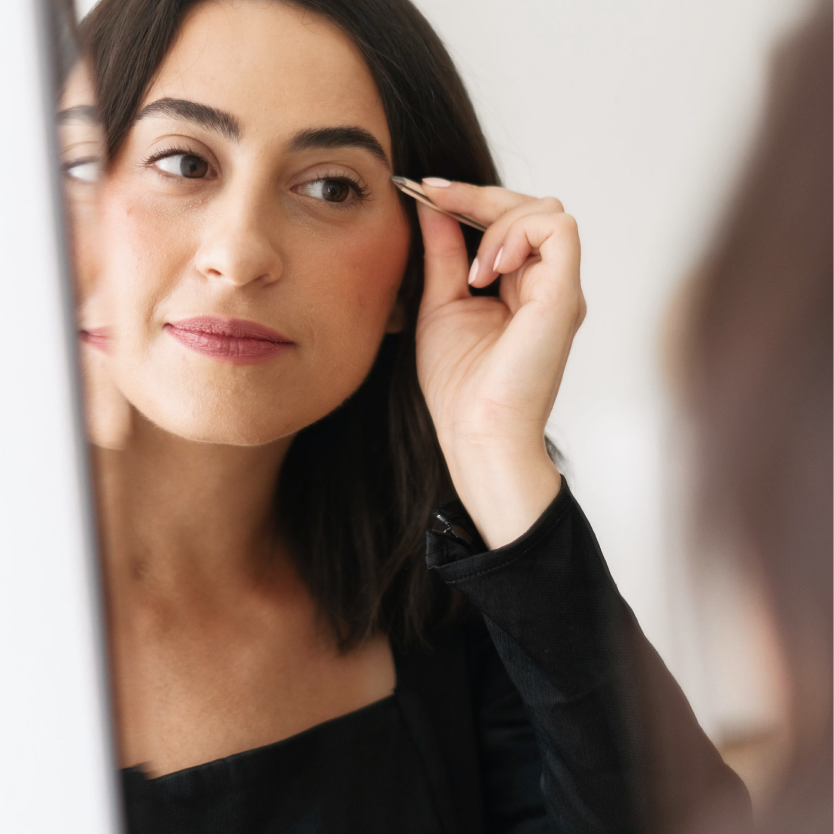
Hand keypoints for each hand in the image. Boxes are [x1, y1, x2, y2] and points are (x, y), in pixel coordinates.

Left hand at [415, 180, 584, 547]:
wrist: (476, 431)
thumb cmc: (460, 385)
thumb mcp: (442, 303)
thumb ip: (444, 253)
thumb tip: (432, 205)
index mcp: (520, 288)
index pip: (508, 221)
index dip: (468, 198)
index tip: (426, 190)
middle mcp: (547, 284)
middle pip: (529, 206)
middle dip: (478, 197)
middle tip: (437, 200)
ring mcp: (560, 288)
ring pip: (546, 210)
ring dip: (498, 220)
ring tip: (473, 270)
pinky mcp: (564, 295)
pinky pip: (558, 229)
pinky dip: (519, 232)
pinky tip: (489, 268)